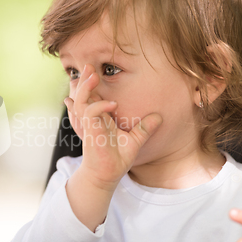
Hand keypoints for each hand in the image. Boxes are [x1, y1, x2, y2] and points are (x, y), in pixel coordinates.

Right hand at [63, 63, 162, 188]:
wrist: (108, 175)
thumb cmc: (117, 159)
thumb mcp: (135, 140)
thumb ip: (145, 128)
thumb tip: (159, 116)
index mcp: (99, 118)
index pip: (92, 96)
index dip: (90, 83)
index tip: (94, 71)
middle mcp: (92, 119)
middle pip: (82, 95)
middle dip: (83, 80)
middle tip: (88, 66)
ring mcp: (89, 125)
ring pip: (81, 101)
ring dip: (86, 87)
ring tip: (93, 75)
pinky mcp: (90, 132)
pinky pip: (90, 113)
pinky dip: (100, 106)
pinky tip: (112, 104)